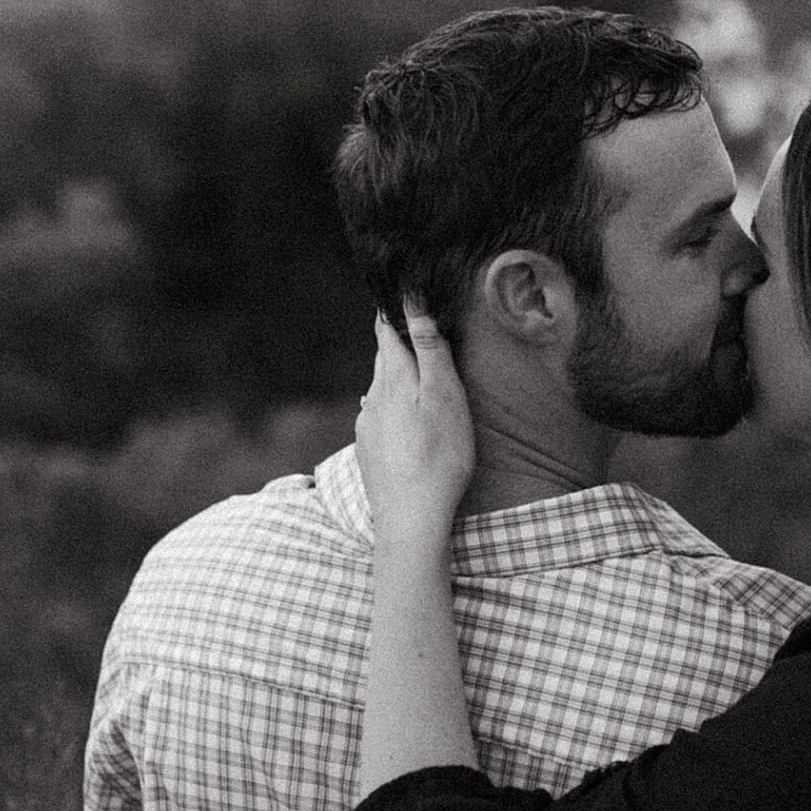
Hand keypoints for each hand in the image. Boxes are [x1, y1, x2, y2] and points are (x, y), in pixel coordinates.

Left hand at [356, 303, 476, 550]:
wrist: (410, 518)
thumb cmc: (439, 456)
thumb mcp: (444, 397)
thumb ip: (429, 350)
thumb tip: (412, 303)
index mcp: (393, 380)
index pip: (387, 333)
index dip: (392, 311)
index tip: (397, 292)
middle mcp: (372, 399)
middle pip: (383, 361)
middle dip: (395, 343)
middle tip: (407, 325)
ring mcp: (366, 427)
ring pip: (380, 391)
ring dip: (395, 378)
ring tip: (412, 373)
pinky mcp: (369, 452)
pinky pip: (379, 419)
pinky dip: (392, 410)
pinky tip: (404, 421)